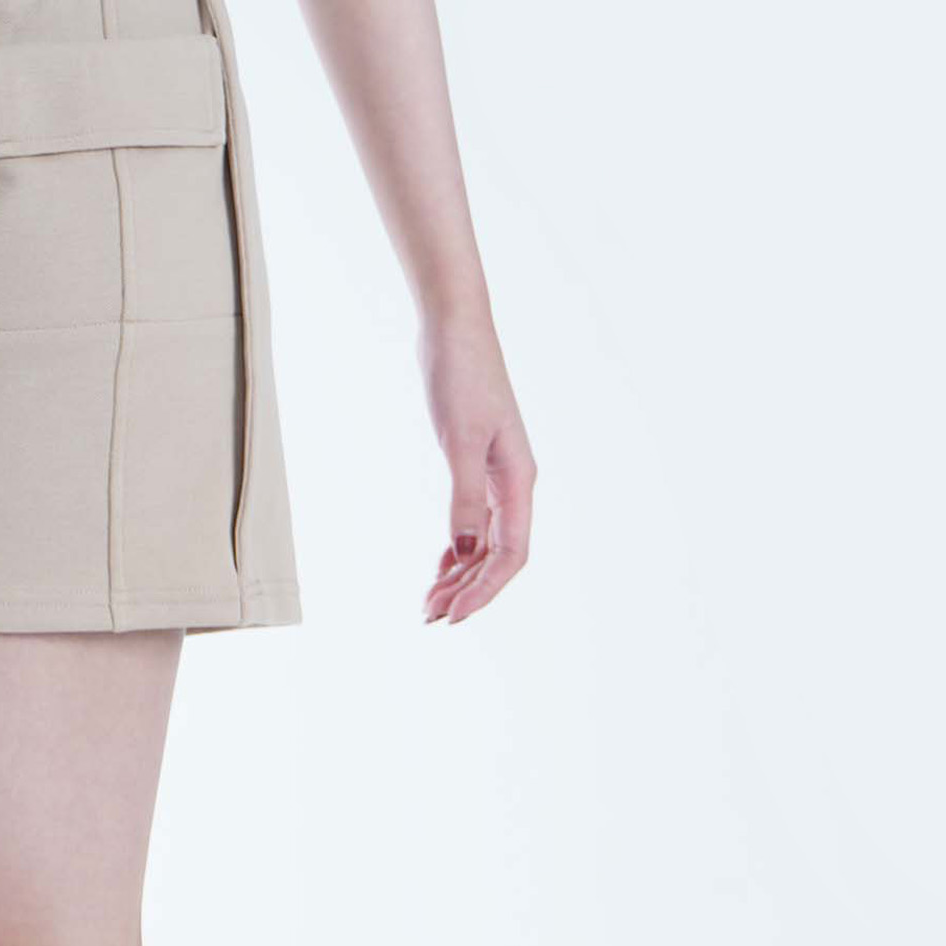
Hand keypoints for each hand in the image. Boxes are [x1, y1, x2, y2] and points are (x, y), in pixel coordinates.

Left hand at [419, 309, 535, 623]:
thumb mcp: (458, 440)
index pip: (511, 553)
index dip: (485, 589)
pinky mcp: (475, 463)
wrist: (452, 328)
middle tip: (429, 616)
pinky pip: (472, 520)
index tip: (453, 615)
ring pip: (484, 541)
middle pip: (498, 554)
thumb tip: (464, 550)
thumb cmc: (460, 375)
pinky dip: (456, 547)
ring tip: (428, 601)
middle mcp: (512, 482)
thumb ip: (463, 497)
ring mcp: (495, 474)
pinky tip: (439, 566)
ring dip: (459, 574)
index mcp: (518, 479)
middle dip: (468, 589)